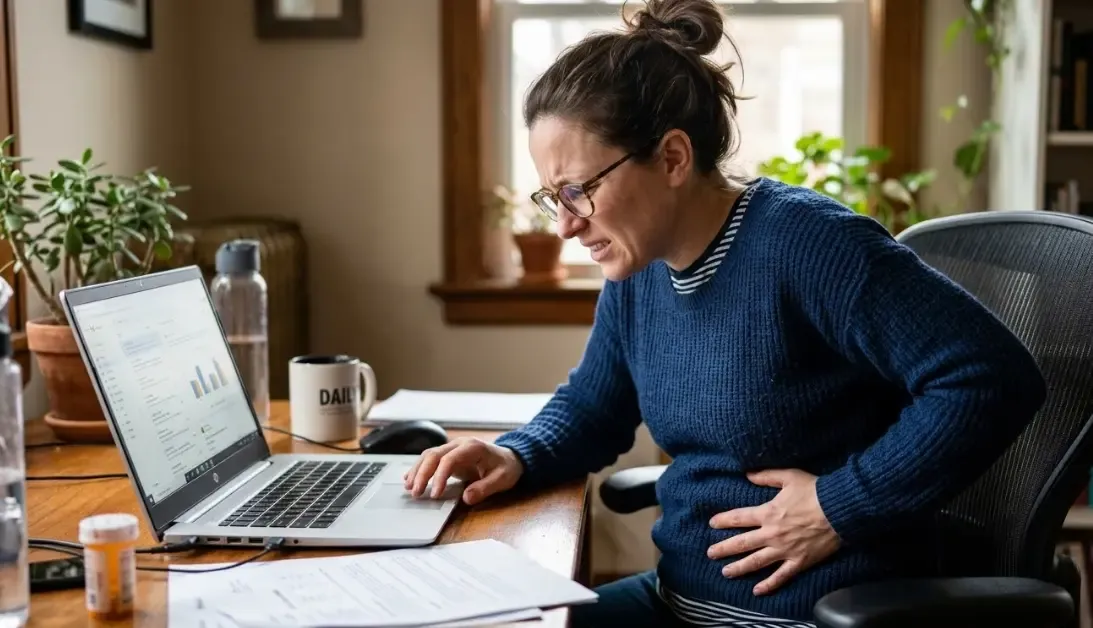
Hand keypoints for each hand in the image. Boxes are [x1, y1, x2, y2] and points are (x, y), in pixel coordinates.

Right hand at [402, 437, 523, 504]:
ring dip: (417, 471)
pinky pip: (430, 459)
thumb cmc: (506, 468)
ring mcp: (453, 448)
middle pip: (434, 455)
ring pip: (428, 455)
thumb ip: (485, 488)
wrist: (509, 458)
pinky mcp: (448, 455)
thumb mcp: (502, 479)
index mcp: (473, 447)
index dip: (439, 476)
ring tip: (409, 488)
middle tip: (415, 493)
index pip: (449, 459)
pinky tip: (409, 479)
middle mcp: (459, 444)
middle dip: (422, 474)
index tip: (435, 494)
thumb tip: (467, 498)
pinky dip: (419, 468)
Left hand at [707, 469, 839, 595]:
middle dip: (724, 548)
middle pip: (742, 543)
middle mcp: (772, 534)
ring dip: (739, 568)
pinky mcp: (799, 561)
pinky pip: (781, 576)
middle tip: (710, 553)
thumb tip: (747, 473)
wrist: (841, 509)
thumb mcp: (789, 476)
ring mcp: (785, 550)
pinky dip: (769, 584)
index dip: (723, 520)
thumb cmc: (815, 491)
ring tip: (726, 572)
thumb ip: (766, 476)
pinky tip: (757, 590)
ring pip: (757, 562)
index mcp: (768, 513)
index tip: (712, 524)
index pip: (739, 518)